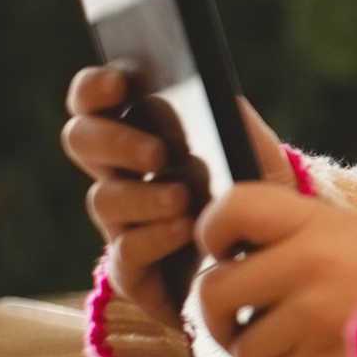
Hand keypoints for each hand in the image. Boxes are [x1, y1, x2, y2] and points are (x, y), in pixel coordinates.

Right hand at [61, 65, 291, 325]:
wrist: (274, 260)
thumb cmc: (257, 193)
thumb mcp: (256, 152)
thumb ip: (237, 122)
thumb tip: (217, 93)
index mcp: (140, 131)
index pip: (94, 100)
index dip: (94, 88)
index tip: (117, 84)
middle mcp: (121, 173)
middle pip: (82, 141)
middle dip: (114, 142)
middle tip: (157, 151)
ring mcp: (122, 223)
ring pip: (103, 200)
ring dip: (143, 196)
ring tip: (183, 198)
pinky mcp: (134, 272)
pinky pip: (125, 255)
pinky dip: (154, 238)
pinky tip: (185, 229)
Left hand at [194, 184, 356, 356]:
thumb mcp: (354, 234)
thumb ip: (298, 238)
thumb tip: (232, 253)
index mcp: (317, 223)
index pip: (235, 206)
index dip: (213, 230)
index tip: (226, 252)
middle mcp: (309, 266)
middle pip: (214, 291)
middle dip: (219, 316)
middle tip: (239, 323)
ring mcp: (313, 319)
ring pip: (239, 352)